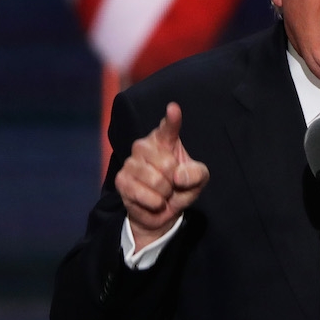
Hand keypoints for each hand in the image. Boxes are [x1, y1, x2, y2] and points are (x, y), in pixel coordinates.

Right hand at [115, 102, 208, 249]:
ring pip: (156, 180)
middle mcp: (144, 146)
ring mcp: (130, 162)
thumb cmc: (180, 187)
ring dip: (165, 193)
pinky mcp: (121, 180)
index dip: (172, 119)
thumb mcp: (198, 179)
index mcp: (164, 140)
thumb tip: (179, 176)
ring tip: (162, 193)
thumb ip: (196, 174)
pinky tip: (153, 201)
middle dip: (174, 180)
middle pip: (167, 163)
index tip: (174, 108)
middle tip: (171, 184)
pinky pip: (145, 194)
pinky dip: (155, 203)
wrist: (160, 211)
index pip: (168, 128)